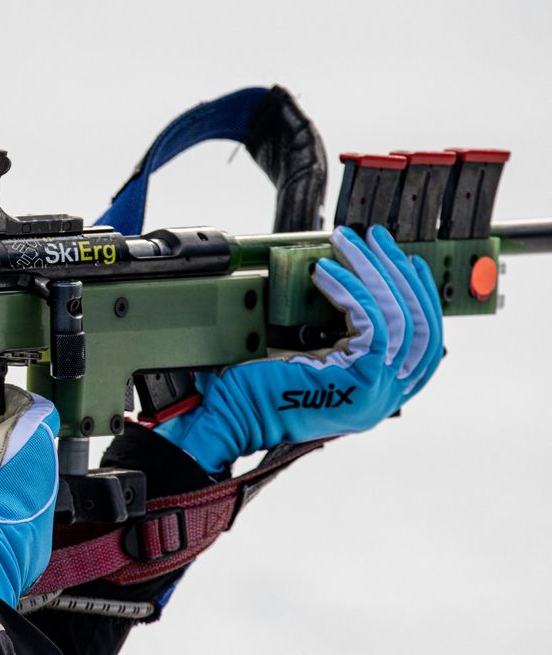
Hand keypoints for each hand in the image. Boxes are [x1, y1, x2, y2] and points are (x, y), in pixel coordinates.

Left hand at [157, 226, 443, 472]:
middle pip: (418, 325)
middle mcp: (386, 397)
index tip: (408, 263)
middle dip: (399, 274)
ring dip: (372, 271)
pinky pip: (370, 322)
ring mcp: (377, 392)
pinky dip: (350, 290)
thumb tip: (341, 279)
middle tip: (377, 237)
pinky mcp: (360, 380)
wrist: (231, 418)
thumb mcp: (309, 358)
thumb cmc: (257, 389)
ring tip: (349, 242)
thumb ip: (337, 333)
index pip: (424, 343)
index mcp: (379, 394)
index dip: (420, 298)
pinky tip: (325, 272)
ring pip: (397, 317)